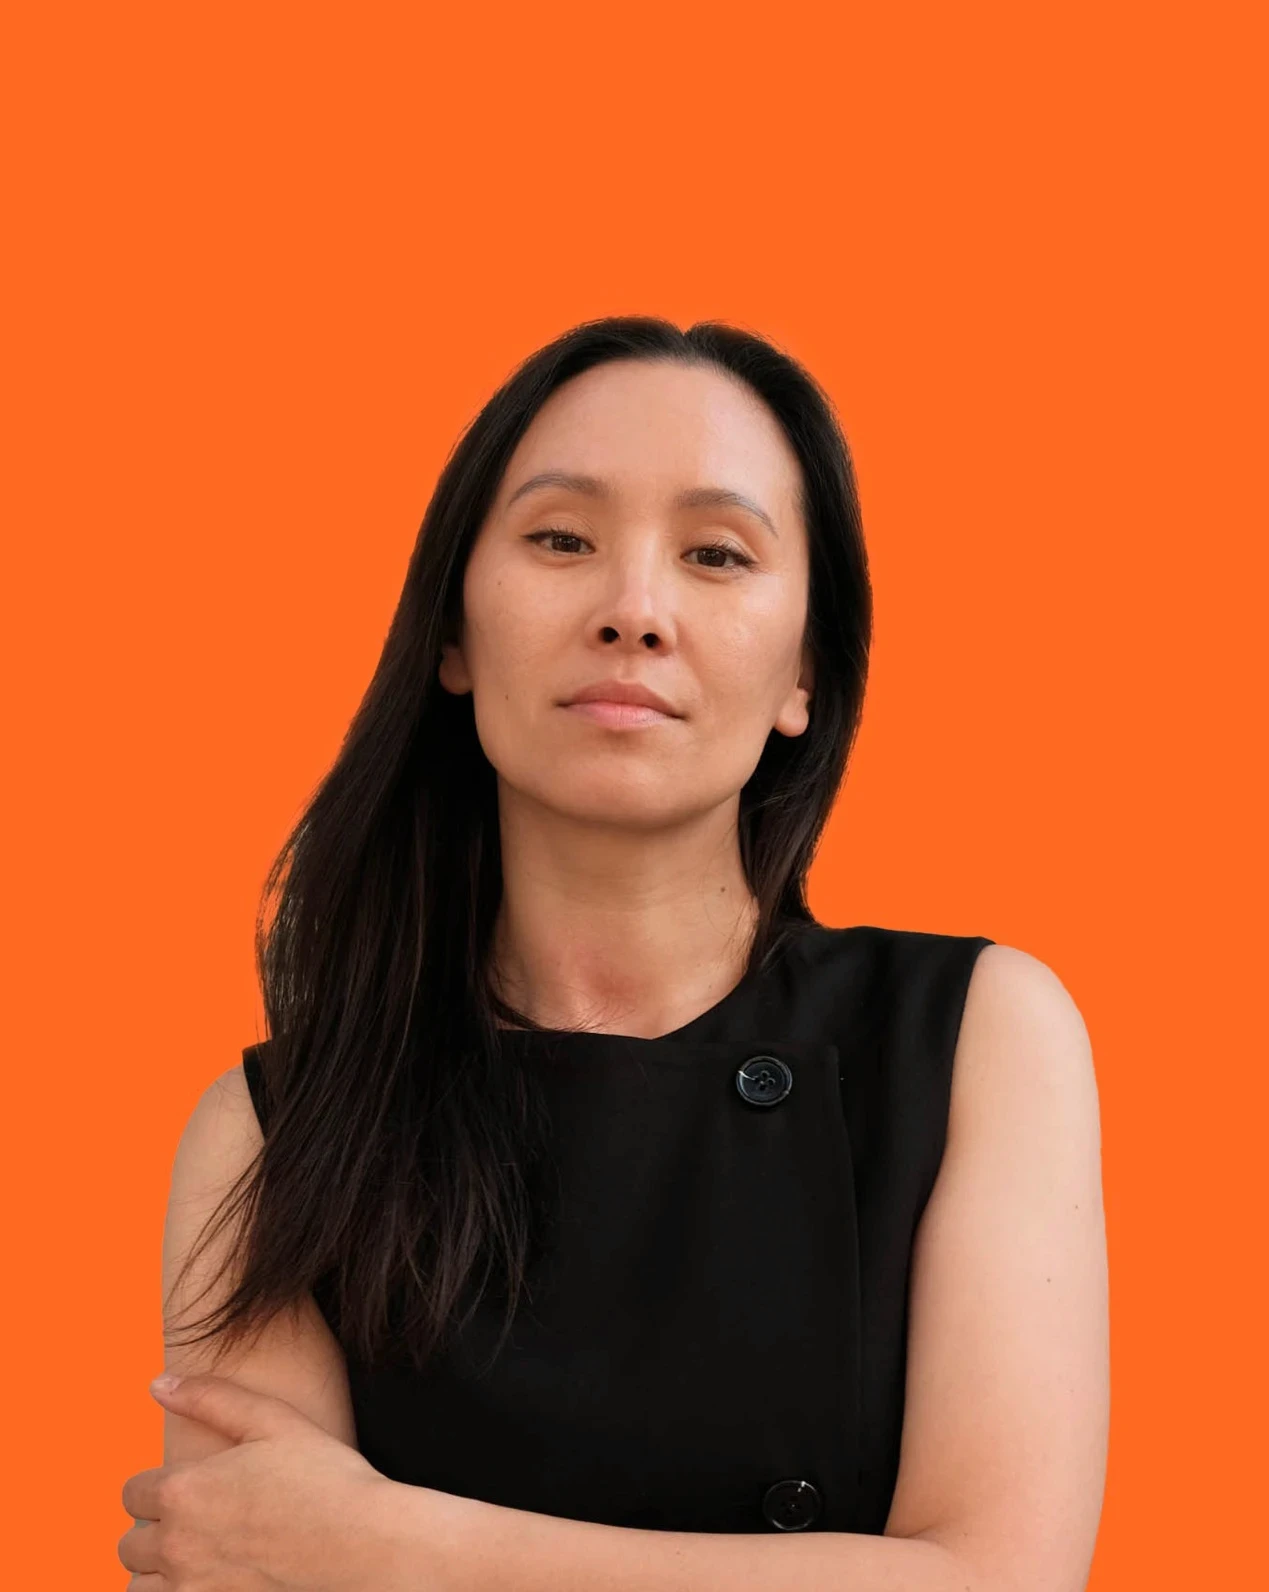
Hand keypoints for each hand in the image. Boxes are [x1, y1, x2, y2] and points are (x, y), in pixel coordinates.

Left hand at [119, 1371, 399, 1588]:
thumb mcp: (271, 1420)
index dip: (156, 1486)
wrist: (362, 1545)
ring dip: (157, 1573)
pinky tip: (207, 1579)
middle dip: (153, 1531)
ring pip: (138, 1586)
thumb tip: (157, 1384)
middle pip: (129, 1545)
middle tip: (195, 1522)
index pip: (133, 1493)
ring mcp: (191, 1589)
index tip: (189, 1487)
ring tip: (195, 1558)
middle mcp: (177, 1545)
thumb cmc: (324, 1477)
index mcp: (184, 1490)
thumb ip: (210, 1398)